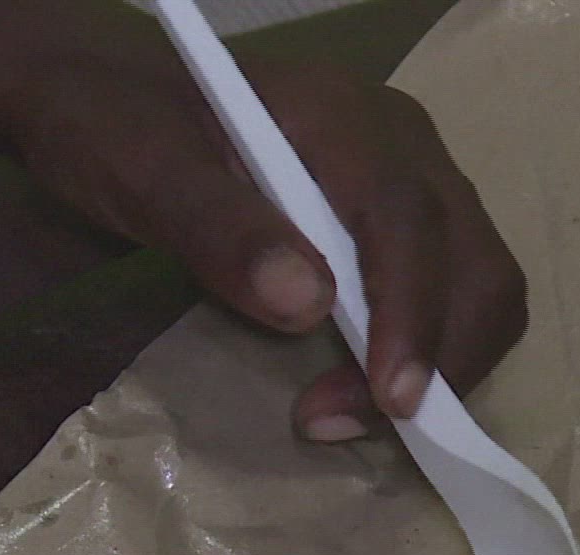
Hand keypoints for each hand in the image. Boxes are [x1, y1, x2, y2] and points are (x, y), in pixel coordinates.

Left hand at [0, 17, 527, 441]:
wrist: (101, 108)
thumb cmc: (114, 132)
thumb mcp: (141, 171)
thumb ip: (217, 227)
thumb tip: (310, 303)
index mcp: (341, 117)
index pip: (408, 217)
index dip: (411, 314)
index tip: (389, 399)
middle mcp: (398, 144)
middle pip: (469, 258)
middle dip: (436, 356)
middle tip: (341, 422)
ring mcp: (408, 182)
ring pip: (478, 281)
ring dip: (441, 362)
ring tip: (348, 413)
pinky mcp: (398, 224)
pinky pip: (452, 291)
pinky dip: (431, 352)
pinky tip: (365, 387)